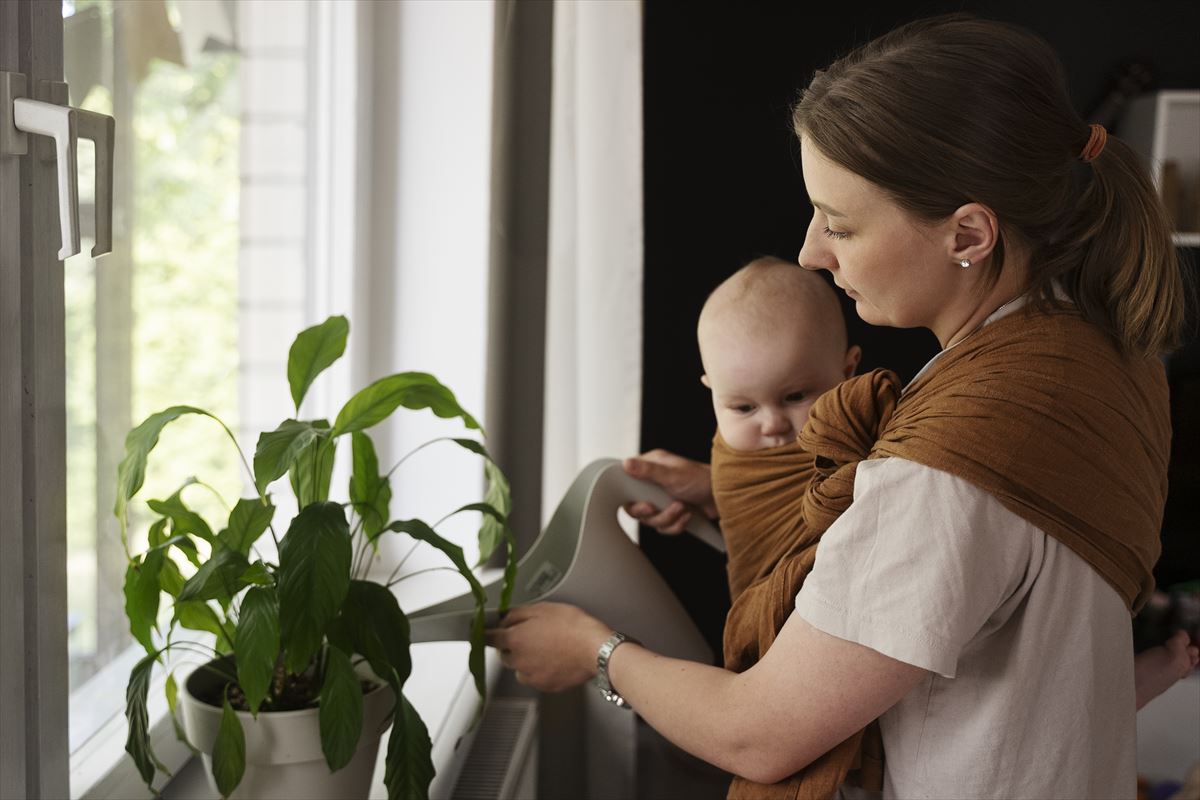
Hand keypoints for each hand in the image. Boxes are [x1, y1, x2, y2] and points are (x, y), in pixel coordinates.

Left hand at [485, 602, 611, 691]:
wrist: (595, 649)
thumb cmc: (573, 627)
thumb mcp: (543, 609)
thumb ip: (518, 614)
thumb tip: (505, 618)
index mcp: (515, 639)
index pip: (489, 638)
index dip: (486, 634)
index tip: (484, 633)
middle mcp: (519, 661)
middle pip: (505, 655)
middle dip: (513, 646)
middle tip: (530, 636)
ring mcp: (532, 676)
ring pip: (520, 669)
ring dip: (526, 660)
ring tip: (546, 649)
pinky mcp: (545, 686)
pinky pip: (535, 678)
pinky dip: (540, 671)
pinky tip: (554, 659)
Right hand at [622, 449, 715, 533]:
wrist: (725, 497)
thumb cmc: (702, 479)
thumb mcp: (673, 474)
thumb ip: (648, 471)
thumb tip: (626, 463)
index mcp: (650, 467)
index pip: (626, 481)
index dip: (630, 496)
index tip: (644, 503)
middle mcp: (652, 483)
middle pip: (636, 506)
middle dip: (653, 513)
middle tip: (660, 508)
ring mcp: (661, 499)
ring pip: (650, 520)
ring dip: (668, 518)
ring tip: (682, 508)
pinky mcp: (669, 513)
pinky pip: (663, 528)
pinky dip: (676, 525)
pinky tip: (687, 515)